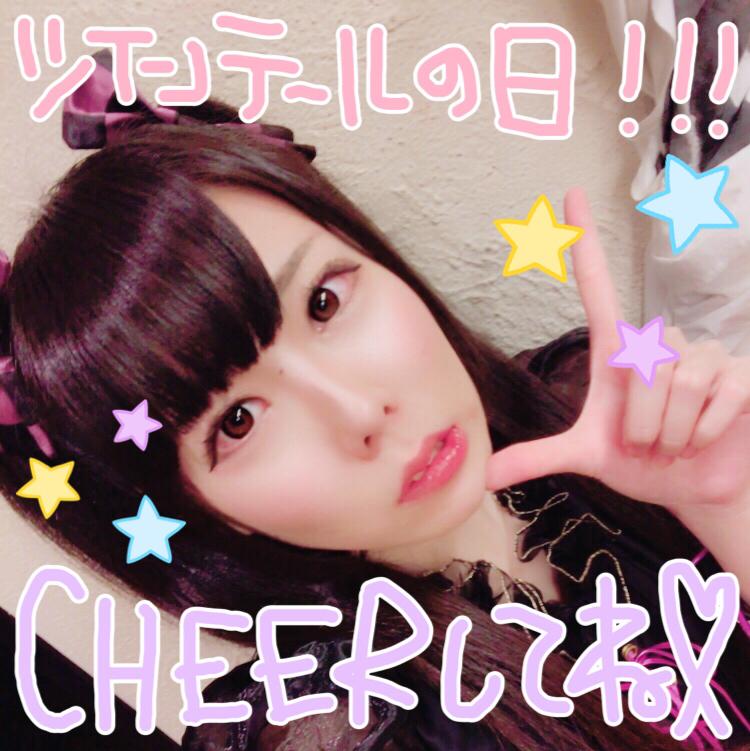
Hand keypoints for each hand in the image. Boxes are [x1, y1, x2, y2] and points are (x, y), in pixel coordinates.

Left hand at [486, 187, 749, 513]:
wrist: (694, 484)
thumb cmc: (641, 460)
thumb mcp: (587, 457)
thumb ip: (538, 458)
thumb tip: (483, 477)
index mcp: (616, 350)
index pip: (597, 285)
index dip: (586, 241)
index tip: (571, 194)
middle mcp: (659, 340)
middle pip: (639, 372)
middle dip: (640, 426)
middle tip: (648, 442)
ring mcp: (703, 351)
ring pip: (677, 387)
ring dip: (670, 433)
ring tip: (674, 440)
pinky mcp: (739, 371)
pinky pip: (715, 398)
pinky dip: (703, 433)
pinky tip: (706, 437)